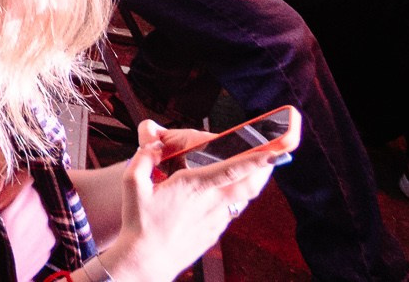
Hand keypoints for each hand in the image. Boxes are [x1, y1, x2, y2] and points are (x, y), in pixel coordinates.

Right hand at [99, 118, 293, 281]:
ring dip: (252, 182)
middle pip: (250, 184)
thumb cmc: (140, 224)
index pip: (233, 169)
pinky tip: (228, 193)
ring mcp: (216, 220)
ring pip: (243, 197)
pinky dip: (235, 198)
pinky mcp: (214, 232)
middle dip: (266, 168)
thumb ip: (143, 159)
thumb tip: (152, 146)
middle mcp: (211, 203)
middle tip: (276, 154)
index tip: (275, 149)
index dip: (257, 159)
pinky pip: (231, 210)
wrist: (147, 261)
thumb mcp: (133, 184)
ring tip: (258, 169)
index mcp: (194, 186)